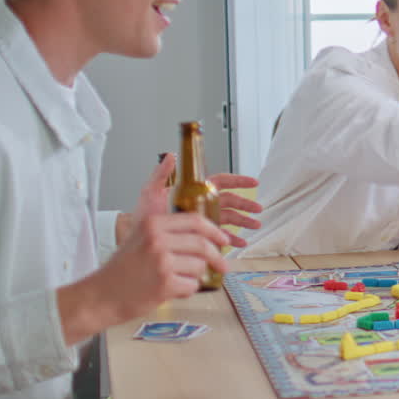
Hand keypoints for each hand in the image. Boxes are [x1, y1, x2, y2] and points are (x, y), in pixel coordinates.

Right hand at [58, 210, 229, 345]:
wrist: (101, 296)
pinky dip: (187, 290)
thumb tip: (204, 233)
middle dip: (217, 256)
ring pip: (199, 266)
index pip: (196, 221)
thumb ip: (168, 232)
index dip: (215, 231)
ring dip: (196, 275)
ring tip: (180, 279)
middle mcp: (158, 239)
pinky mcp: (165, 284)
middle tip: (222, 264)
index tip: (223, 240)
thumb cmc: (122, 269)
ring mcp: (162, 262)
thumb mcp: (140, 238)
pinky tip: (172, 290)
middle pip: (203, 243)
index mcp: (153, 224)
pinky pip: (192, 285)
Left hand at [116, 157, 261, 247]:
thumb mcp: (151, 193)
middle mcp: (200, 205)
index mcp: (193, 192)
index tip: (253, 182)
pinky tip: (239, 243)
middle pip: (229, 202)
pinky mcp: (200, 236)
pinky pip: (221, 237)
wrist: (141, 242)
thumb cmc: (144, 219)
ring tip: (255, 226)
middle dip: (245, 205)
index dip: (238, 182)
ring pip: (229, 219)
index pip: (220, 183)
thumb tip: (171, 155)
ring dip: (243, 222)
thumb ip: (162, 174)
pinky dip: (232, 240)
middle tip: (258, 210)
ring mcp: (202, 221)